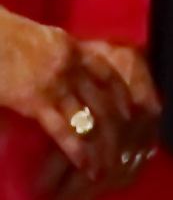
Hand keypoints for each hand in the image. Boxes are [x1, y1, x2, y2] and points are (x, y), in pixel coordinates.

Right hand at [0, 19, 145, 199]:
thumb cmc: (0, 35)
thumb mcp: (36, 38)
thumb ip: (54, 54)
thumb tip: (56, 68)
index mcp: (71, 47)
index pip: (106, 72)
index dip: (121, 94)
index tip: (133, 110)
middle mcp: (71, 65)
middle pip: (104, 99)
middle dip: (118, 126)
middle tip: (127, 146)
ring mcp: (57, 84)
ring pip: (90, 117)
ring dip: (102, 144)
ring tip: (110, 164)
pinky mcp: (36, 101)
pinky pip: (63, 130)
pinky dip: (77, 150)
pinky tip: (87, 165)